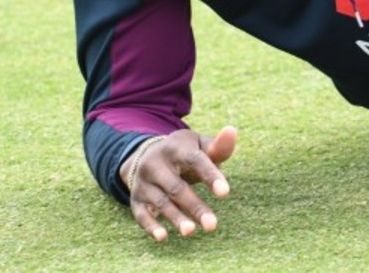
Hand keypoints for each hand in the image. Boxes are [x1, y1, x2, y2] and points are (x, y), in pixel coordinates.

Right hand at [124, 125, 237, 241]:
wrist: (148, 154)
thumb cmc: (185, 152)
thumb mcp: (200, 146)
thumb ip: (218, 146)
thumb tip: (232, 131)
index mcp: (175, 148)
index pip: (195, 161)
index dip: (210, 176)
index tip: (225, 193)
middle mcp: (155, 164)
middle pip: (177, 187)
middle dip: (195, 206)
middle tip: (212, 225)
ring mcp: (143, 182)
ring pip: (160, 202)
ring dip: (175, 218)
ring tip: (191, 231)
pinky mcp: (136, 199)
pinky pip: (141, 214)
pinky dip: (150, 226)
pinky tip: (163, 237)